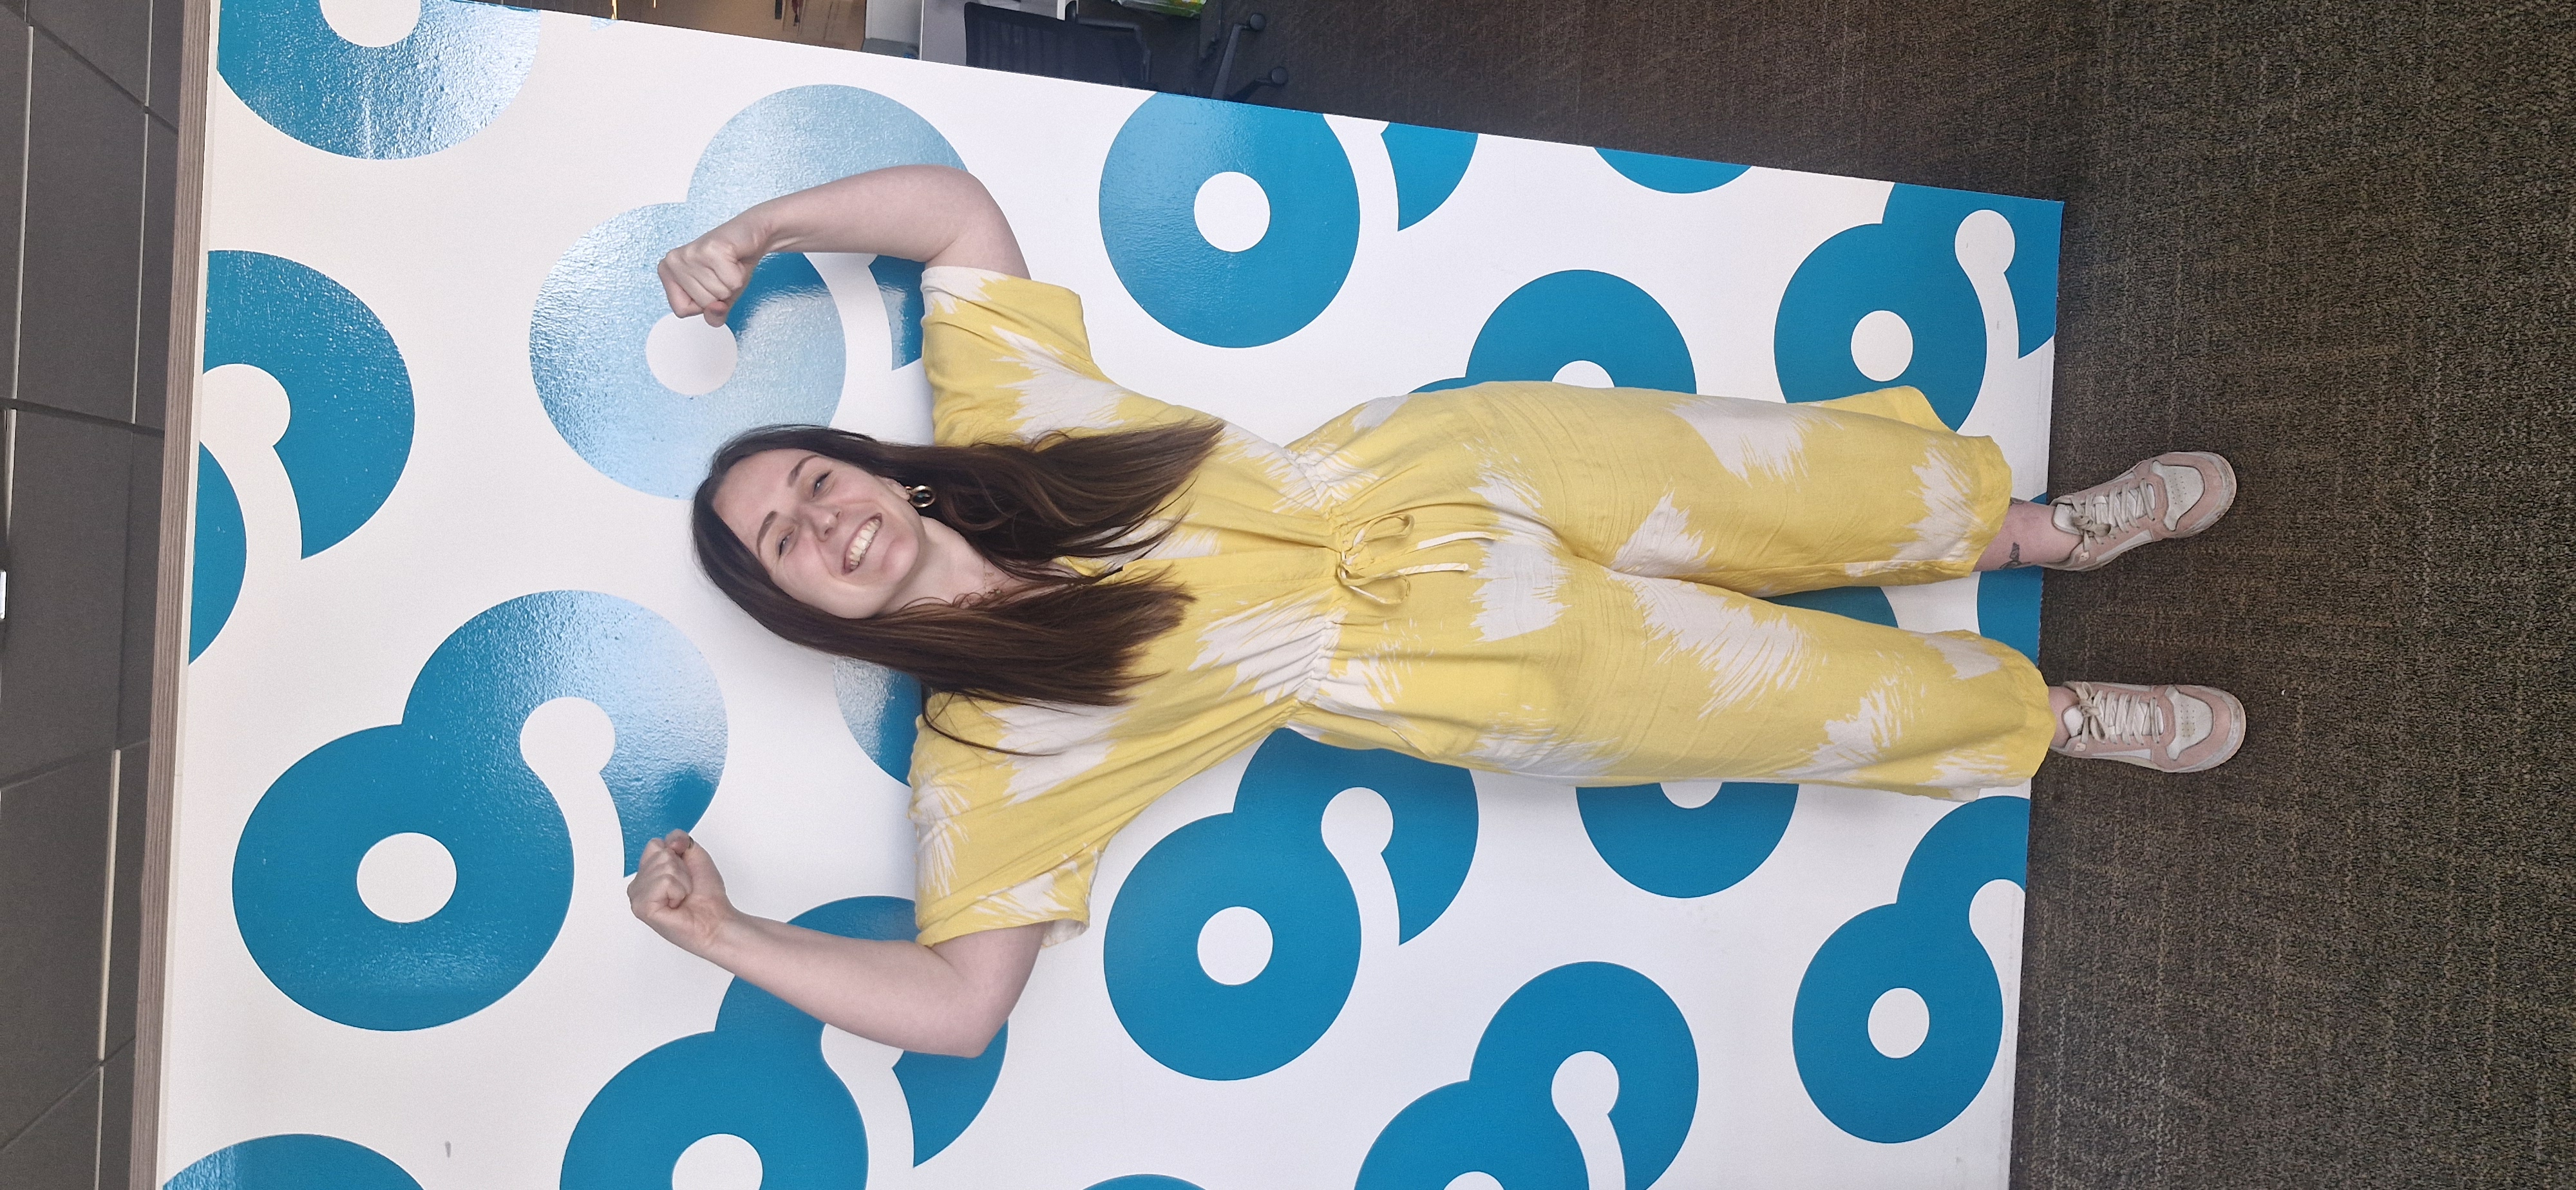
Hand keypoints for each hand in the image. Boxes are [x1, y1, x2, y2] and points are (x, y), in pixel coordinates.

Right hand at [627, 829, 737, 955]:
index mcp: (647, 872)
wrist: (716, 920)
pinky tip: (676, 904)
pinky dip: (678, 891)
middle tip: (685, 888)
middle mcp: (639, 884)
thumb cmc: (706, 895)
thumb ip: (680, 838)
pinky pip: (664, 881)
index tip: (685, 872)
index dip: (677, 853)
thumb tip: (670, 839)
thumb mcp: (695, 855)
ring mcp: (637, 897)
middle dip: (681, 869)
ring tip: (682, 897)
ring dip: (682, 881)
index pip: (654, 844)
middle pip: (659, 854)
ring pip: (663, 866)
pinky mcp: (642, 907)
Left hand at [657, 217, 769, 325]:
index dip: (702, 305)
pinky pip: (731, 282)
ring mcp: (691, 254)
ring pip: (718, 293)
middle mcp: (673, 261)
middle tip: (722, 273)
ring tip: (728, 266)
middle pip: (702, 303)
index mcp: (667, 272)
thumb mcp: (718, 297)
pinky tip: (734, 260)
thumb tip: (715, 311)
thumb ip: (713, 314)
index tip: (709, 284)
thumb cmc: (729, 263)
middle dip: (720, 294)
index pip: (680, 310)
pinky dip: (739, 275)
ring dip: (731, 284)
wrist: (748, 235)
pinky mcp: (711, 250)